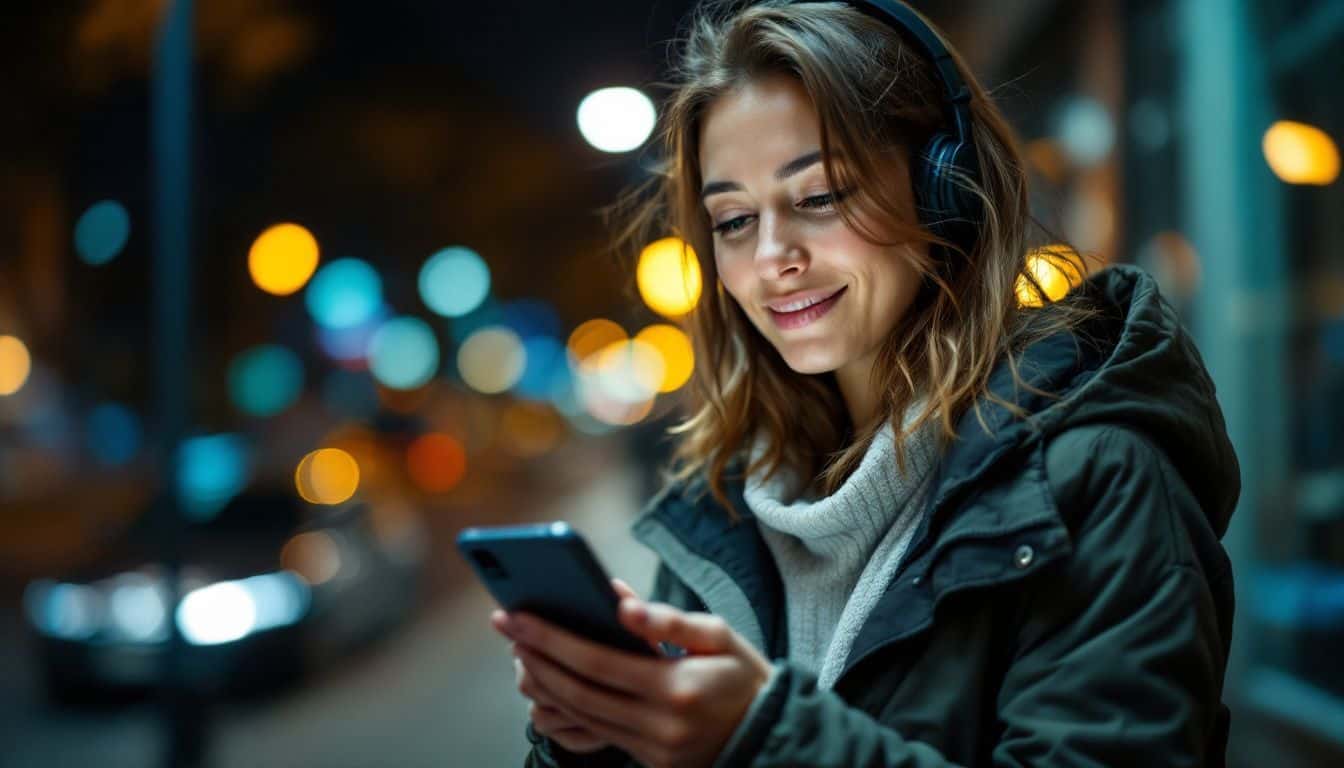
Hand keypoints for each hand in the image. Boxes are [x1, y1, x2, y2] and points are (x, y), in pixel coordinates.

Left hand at [495, 584, 773, 767]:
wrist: (769, 734)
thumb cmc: (742, 675)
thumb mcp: (719, 635)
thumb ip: (669, 620)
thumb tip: (621, 604)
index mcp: (677, 688)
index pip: (596, 662)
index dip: (550, 639)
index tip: (516, 616)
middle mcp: (659, 726)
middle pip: (577, 692)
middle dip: (536, 657)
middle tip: (506, 624)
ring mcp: (651, 751)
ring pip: (580, 716)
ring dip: (544, 683)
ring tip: (521, 650)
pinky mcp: (648, 763)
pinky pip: (596, 733)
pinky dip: (567, 707)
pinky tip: (550, 681)